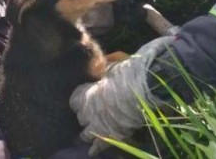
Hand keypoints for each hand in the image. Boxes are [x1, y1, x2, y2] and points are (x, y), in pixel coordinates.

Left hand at [69, 36, 174, 154]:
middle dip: (85, 115)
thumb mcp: (112, 66)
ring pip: (86, 134)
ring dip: (88, 132)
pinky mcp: (110, 137)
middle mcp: (88, 112)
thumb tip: (103, 65)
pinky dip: (96, 148)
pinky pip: (99, 146)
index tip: (84, 96)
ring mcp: (97, 126)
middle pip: (81, 117)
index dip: (80, 99)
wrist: (140, 91)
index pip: (74, 100)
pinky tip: (93, 151)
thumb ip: (104, 69)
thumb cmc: (126, 75)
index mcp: (86, 94)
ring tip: (90, 133)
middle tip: (92, 113)